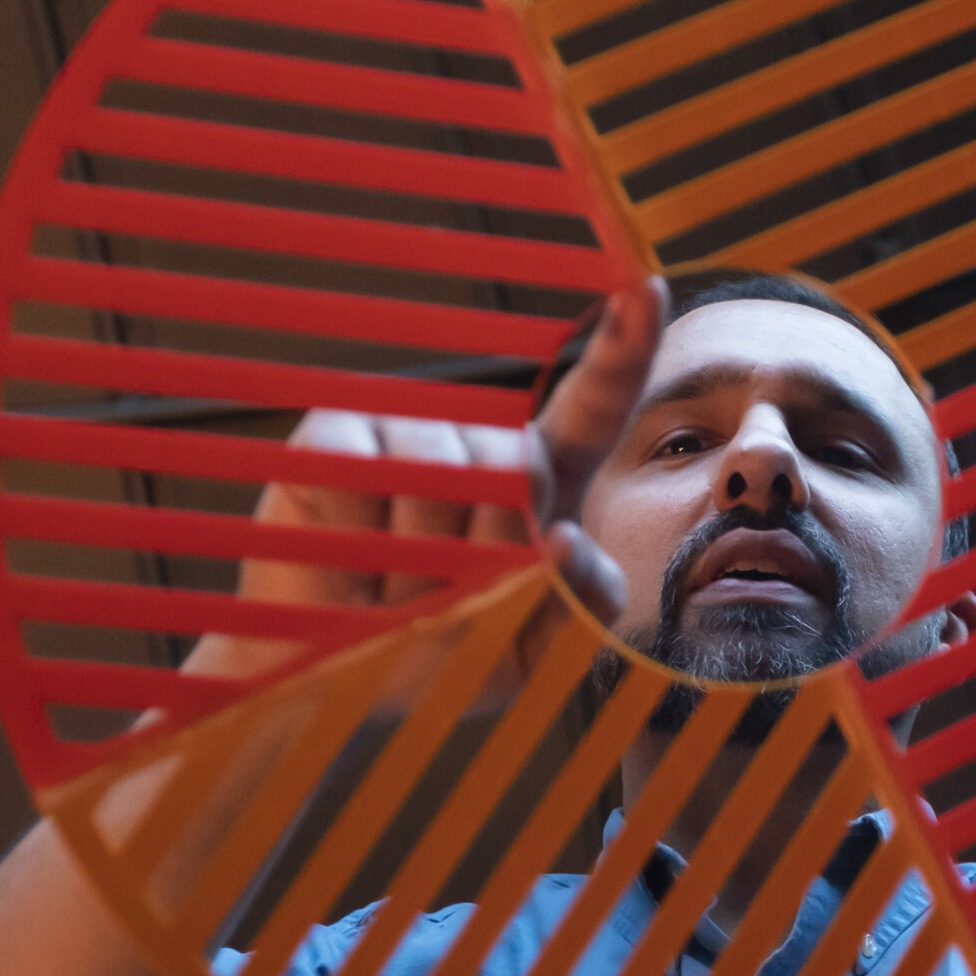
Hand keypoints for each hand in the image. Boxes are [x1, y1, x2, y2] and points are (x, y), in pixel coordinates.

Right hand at [182, 276, 667, 687]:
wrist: (331, 684)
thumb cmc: (436, 657)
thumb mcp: (527, 649)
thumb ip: (572, 606)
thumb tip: (564, 541)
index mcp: (541, 484)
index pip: (593, 409)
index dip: (621, 352)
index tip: (645, 291)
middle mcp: (477, 443)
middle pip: (517, 462)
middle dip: (489, 547)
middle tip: (446, 598)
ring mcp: (405, 431)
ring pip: (442, 468)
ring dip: (420, 554)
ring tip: (395, 588)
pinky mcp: (336, 435)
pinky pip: (363, 465)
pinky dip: (359, 531)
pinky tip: (348, 557)